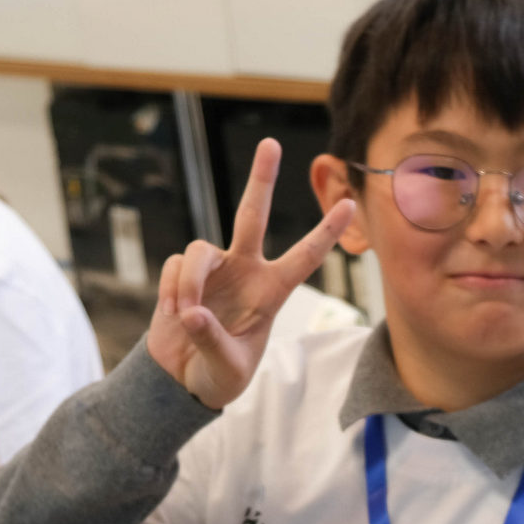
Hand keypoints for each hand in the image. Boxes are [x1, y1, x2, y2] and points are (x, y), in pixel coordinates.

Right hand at [147, 137, 354, 409]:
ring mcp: (214, 270)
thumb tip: (193, 311)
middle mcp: (245, 271)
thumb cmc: (218, 376)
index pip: (304, 258)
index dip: (326, 232)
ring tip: (187, 314)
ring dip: (190, 283)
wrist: (182, 379)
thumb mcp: (227, 370)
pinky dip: (172, 290)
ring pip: (199, 250)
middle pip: (252, 215)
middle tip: (270, 143)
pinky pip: (175, 267)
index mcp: (271, 292)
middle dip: (261, 179)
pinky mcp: (181, 273)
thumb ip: (213, 342)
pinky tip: (173, 314)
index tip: (351, 204)